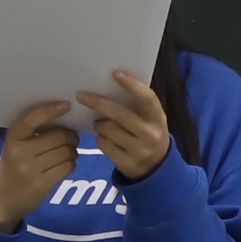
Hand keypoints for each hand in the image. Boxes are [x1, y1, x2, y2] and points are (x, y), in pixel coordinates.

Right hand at [0, 104, 83, 232]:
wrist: (3, 199)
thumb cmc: (13, 166)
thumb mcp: (15, 146)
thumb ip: (33, 134)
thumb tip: (64, 117)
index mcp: (13, 138)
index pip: (33, 118)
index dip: (51, 110)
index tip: (66, 105)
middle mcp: (20, 152)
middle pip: (59, 137)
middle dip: (70, 137)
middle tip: (71, 139)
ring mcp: (31, 169)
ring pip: (66, 152)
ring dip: (72, 151)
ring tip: (67, 153)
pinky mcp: (42, 184)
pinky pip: (67, 167)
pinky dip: (71, 164)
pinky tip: (65, 165)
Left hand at [83, 68, 172, 182]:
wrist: (156, 167)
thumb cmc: (147, 134)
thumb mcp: (149, 120)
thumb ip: (136, 107)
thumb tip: (108, 87)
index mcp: (158, 119)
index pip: (148, 99)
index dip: (133, 85)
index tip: (116, 74)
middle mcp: (151, 135)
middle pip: (120, 115)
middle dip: (98, 103)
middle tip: (82, 96)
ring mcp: (140, 151)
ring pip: (109, 130)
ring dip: (100, 124)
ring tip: (99, 123)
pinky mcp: (128, 164)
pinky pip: (105, 145)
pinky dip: (100, 139)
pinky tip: (104, 138)